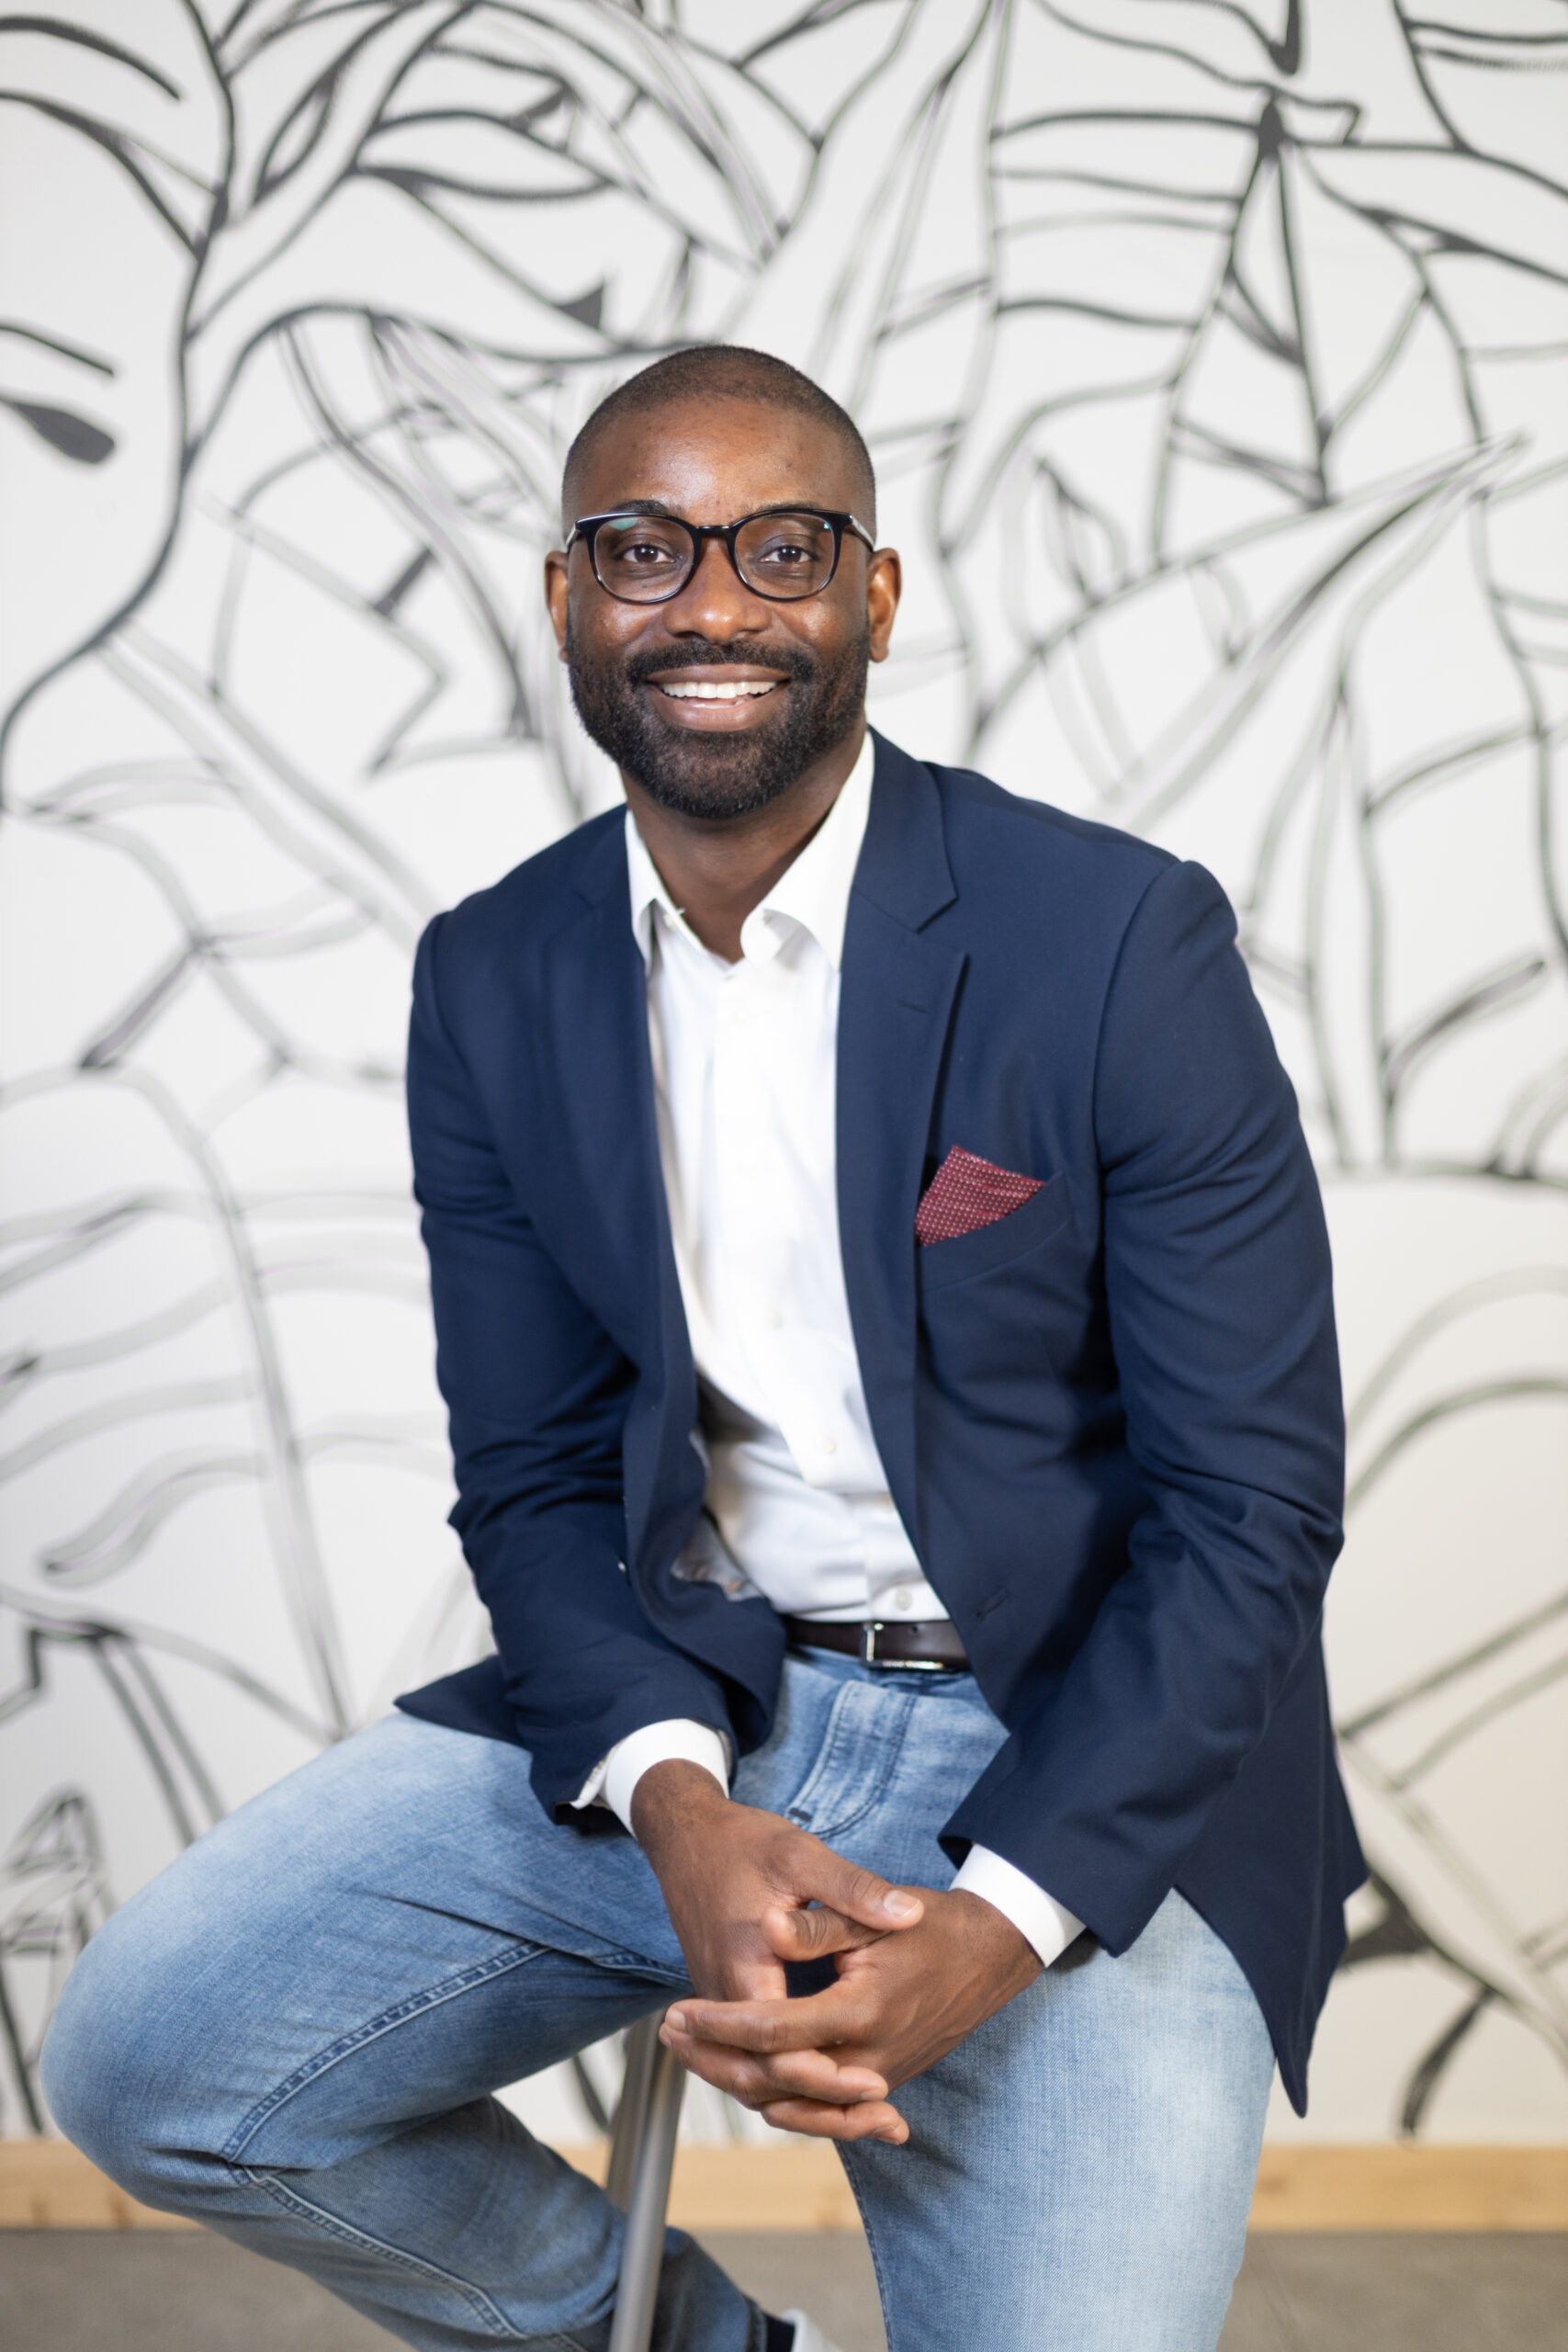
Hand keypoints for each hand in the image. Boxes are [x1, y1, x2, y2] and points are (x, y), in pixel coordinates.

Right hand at [631, 1761, 924, 2138]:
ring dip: (808, 2104)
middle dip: (825, 2107)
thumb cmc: (743, 1842)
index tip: (879, 2085)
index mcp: (745, 1967)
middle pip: (764, 2081)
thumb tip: (910, 1914)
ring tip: (874, 2119)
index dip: (829, 2076)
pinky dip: (789, 2082)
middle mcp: (724, 1996)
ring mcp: (719, 2001)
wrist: (685, 1834)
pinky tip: (833, 2084)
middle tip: (887, 2118)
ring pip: (753, 2079)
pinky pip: (750, 2059)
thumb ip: (853, 1888)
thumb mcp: (801, 1854)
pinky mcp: (724, 1999)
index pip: (781, 2049)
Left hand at [659, 1886, 1040, 2143]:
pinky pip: (819, 2106)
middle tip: (670, 2034)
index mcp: (862, 2013)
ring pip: (793, 2104)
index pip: (773, 2033)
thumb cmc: (931, 1925)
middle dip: (715, 2061)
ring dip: (738, 2081)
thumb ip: (822, 1925)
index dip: (718, 2025)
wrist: (990, 1952)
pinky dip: (777, 2096)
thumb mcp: (874, 1913)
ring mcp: (878, 2079)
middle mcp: (869, 2061)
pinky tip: (744, 2076)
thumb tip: (772, 1926)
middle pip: (774, 2084)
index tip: (677, 2011)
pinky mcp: (881, 2082)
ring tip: (693, 2052)